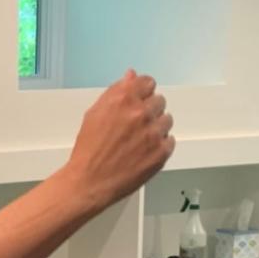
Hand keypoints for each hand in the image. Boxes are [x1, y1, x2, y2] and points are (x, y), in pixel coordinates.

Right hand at [66, 70, 174, 211]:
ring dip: (156, 127)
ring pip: (167, 120)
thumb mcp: (94, 114)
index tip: (139, 100)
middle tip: (135, 126)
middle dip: (149, 110)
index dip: (143, 92)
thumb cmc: (89, 150)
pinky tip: (144, 152)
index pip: (148, 82)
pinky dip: (160, 145)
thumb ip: (115, 92)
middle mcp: (141, 113)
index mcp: (123, 99)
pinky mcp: (161, 152)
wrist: (90, 182)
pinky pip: (170, 140)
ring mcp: (154, 133)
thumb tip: (131, 75)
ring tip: (140, 141)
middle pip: (159, 101)